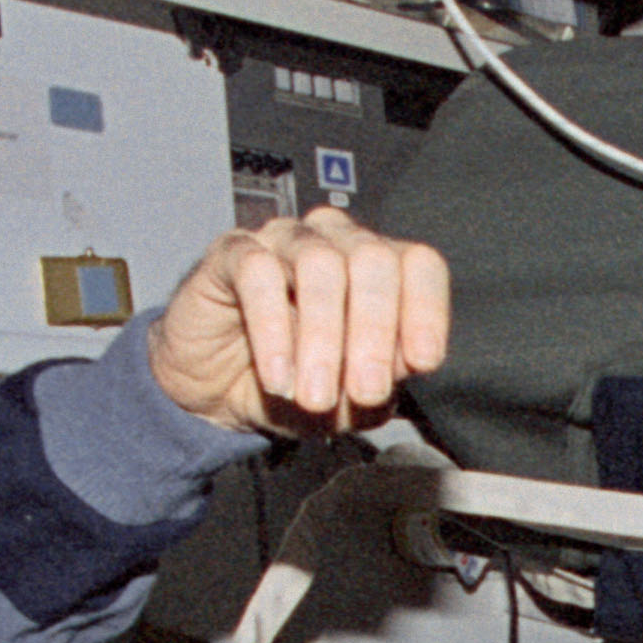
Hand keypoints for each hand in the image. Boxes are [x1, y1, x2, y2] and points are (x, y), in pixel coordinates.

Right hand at [147, 207, 451, 433]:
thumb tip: (403, 365)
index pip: (419, 265)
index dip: (426, 310)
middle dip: (375, 333)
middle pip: (374, 261)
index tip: (421, 362)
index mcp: (377, 268)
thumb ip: (381, 385)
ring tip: (315, 395)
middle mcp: (336, 241)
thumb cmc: (293, 384)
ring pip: (320, 264)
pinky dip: (272, 330)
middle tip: (365, 390)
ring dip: (324, 338)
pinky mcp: (233, 252)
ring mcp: (284, 239)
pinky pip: (259, 272)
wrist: (216, 392)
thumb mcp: (348, 403)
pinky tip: (277, 376)